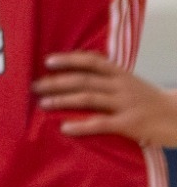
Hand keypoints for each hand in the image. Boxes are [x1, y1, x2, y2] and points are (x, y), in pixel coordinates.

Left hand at [34, 52, 176, 145]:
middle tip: (34, 86)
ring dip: (62, 100)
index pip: (92, 61)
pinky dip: (80, 125)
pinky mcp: (130, 124)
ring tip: (42, 103)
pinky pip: (101, 123)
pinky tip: (64, 127)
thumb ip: (110, 80)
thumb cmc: (151, 102)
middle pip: (83, 80)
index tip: (47, 61)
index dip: (69, 59)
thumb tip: (78, 78)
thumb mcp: (132, 85)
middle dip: (56, 82)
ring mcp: (126, 104)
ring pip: (88, 98)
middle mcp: (122, 86)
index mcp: (122, 74)